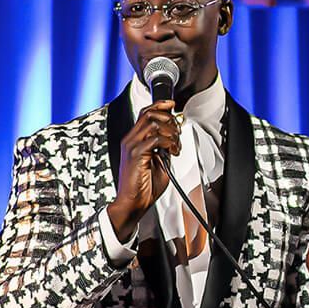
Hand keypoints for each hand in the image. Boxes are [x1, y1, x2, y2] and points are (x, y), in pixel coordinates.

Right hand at [109, 103, 180, 238]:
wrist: (133, 203)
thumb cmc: (144, 186)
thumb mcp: (158, 163)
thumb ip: (164, 149)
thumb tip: (175, 139)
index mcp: (133, 140)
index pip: (144, 113)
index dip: (159, 105)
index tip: (172, 105)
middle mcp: (130, 140)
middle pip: (149, 114)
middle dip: (169, 119)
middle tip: (178, 132)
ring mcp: (131, 146)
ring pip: (153, 123)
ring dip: (170, 131)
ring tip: (176, 145)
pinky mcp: (135, 155)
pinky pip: (155, 139)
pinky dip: (169, 143)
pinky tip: (173, 152)